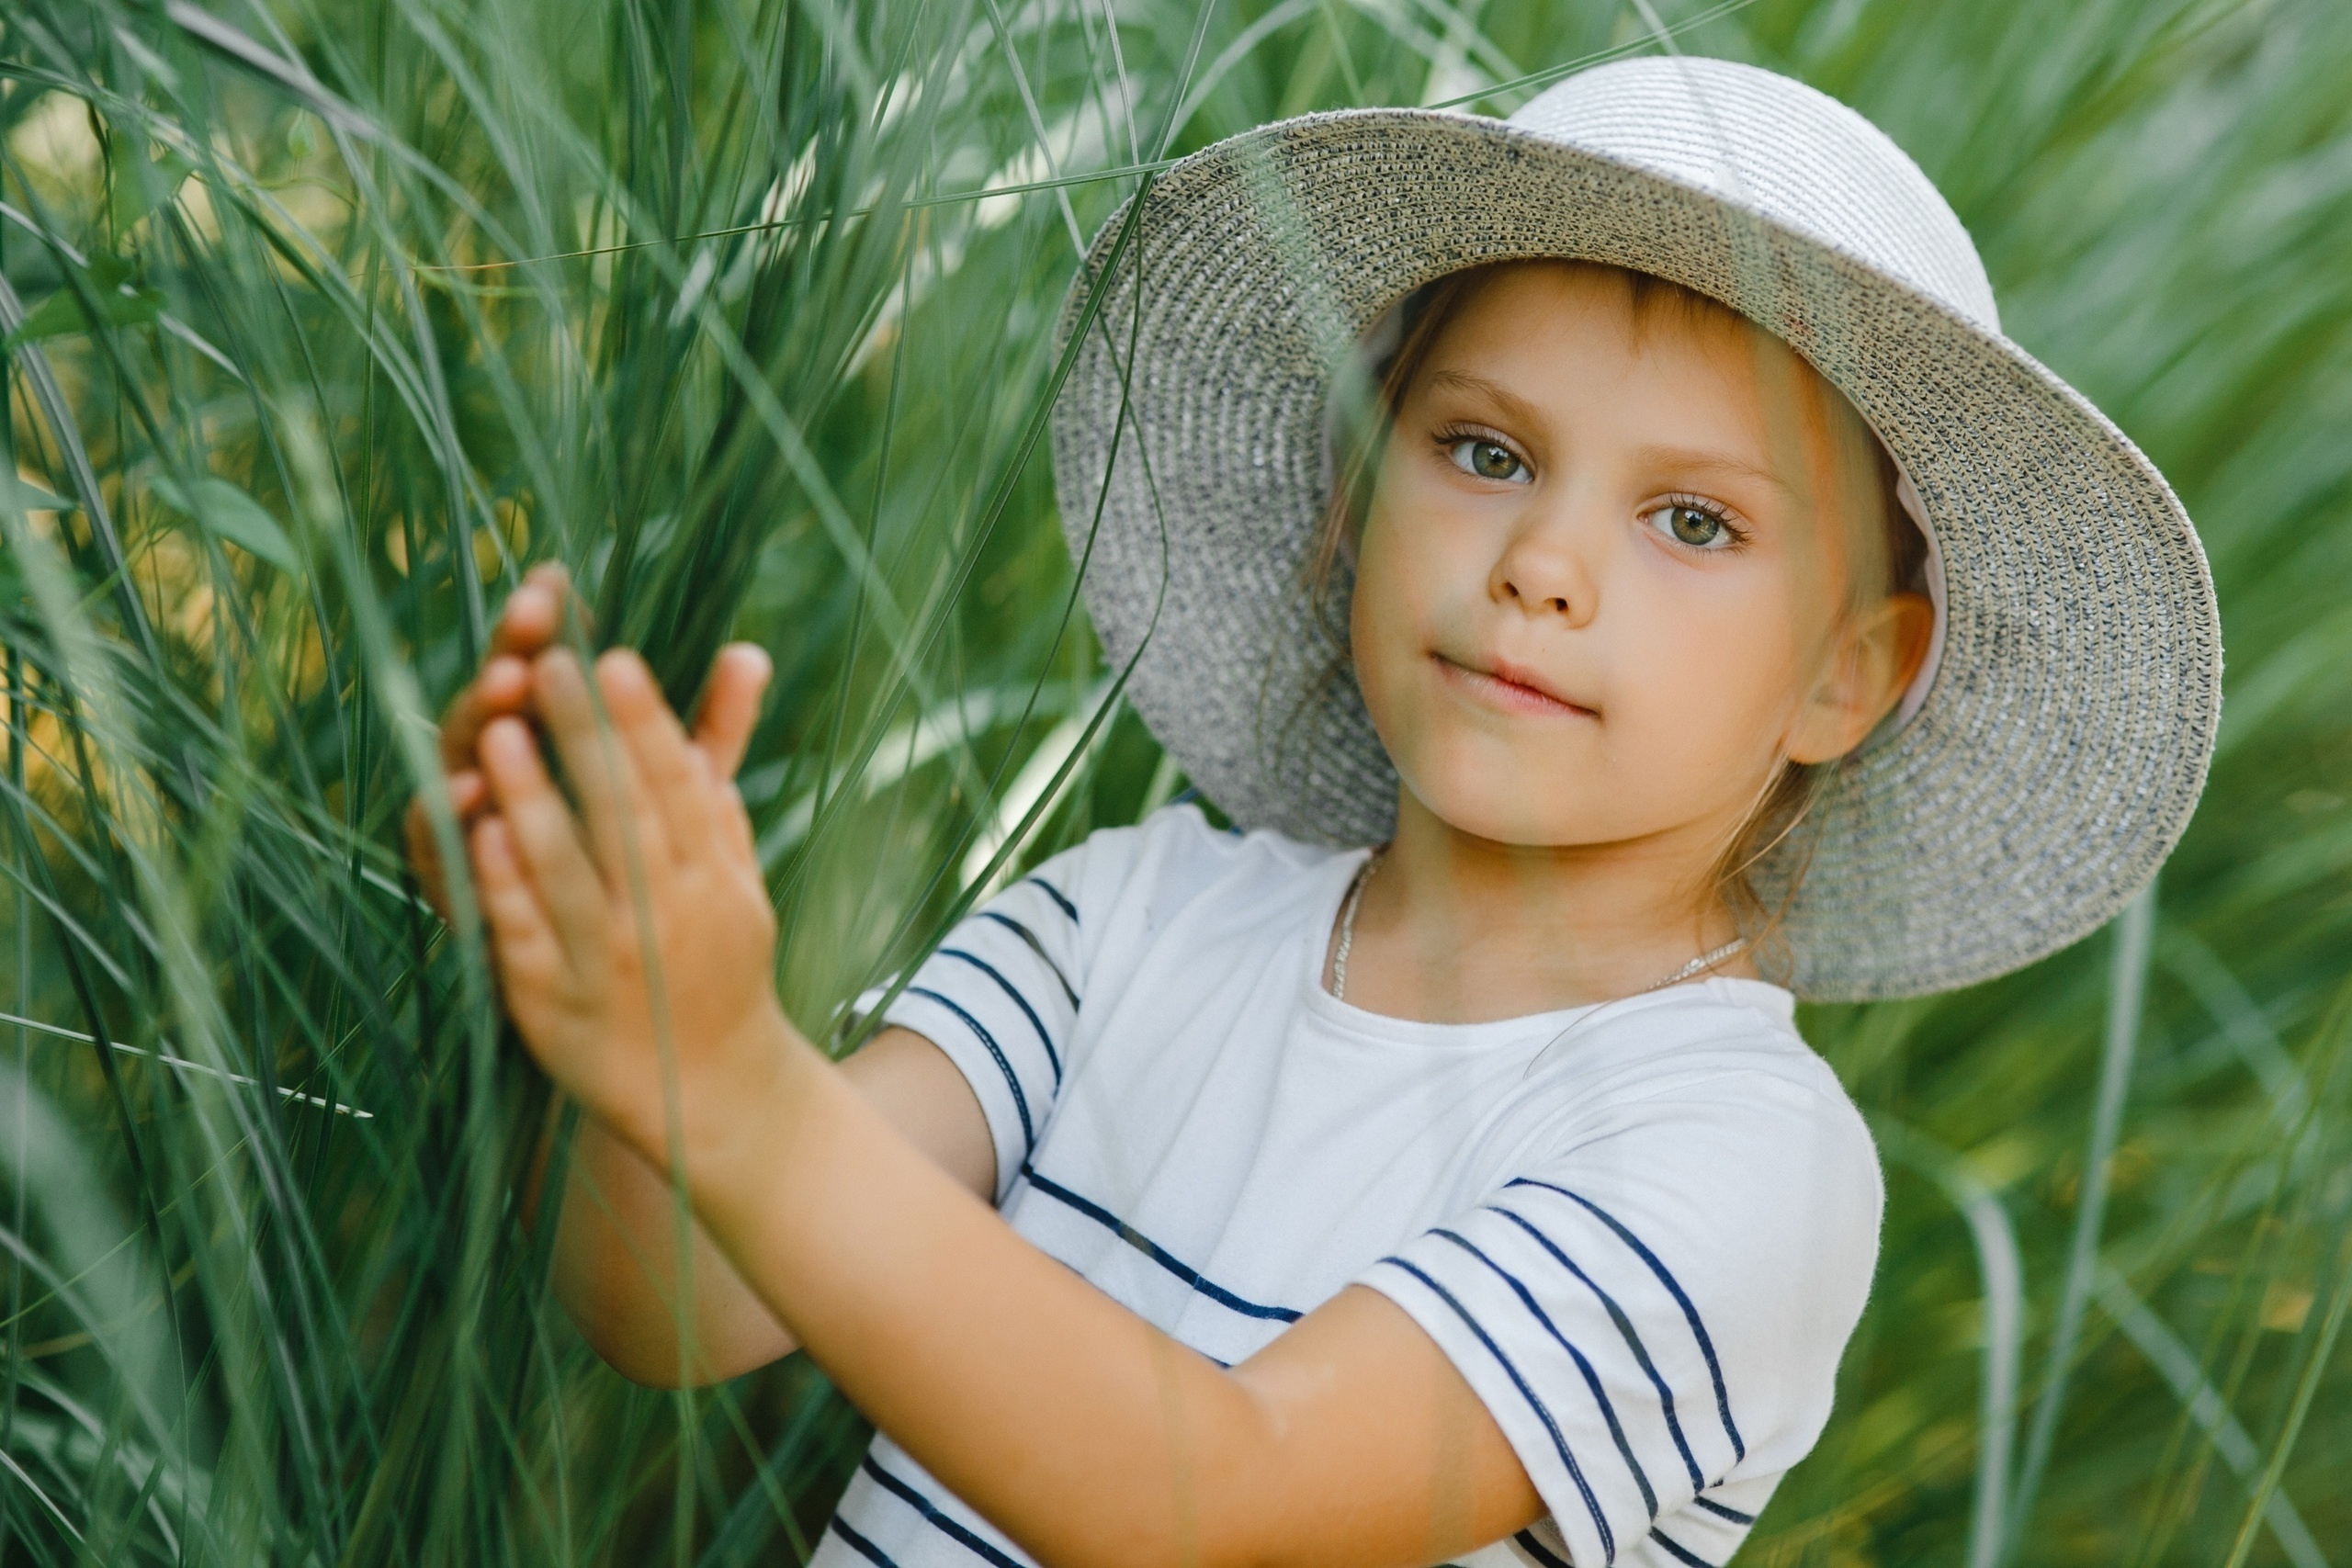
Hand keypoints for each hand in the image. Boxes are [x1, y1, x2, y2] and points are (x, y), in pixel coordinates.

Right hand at [402, 563, 767, 920]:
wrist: (623, 1001)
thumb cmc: (645, 885)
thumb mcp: (683, 806)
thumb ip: (709, 732)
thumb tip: (752, 654)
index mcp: (545, 734)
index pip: (541, 660)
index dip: (546, 623)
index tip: (558, 582)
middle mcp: (495, 768)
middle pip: (494, 700)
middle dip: (507, 660)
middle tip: (527, 633)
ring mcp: (465, 825)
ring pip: (456, 761)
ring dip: (476, 727)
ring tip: (502, 702)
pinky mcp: (449, 886)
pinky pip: (440, 848)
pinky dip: (452, 822)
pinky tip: (474, 799)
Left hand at [468, 644, 785, 1165]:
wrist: (714, 1099)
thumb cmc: (718, 963)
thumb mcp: (738, 869)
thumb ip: (719, 764)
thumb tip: (743, 652)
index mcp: (714, 880)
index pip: (678, 786)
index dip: (645, 724)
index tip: (612, 659)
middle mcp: (668, 917)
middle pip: (624, 815)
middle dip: (586, 740)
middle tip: (549, 666)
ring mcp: (610, 963)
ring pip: (569, 872)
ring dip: (533, 801)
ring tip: (499, 732)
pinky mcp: (553, 1007)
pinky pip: (527, 938)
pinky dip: (504, 887)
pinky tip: (480, 834)